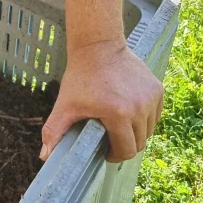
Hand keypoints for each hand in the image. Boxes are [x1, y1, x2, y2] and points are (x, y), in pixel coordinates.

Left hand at [40, 41, 163, 163]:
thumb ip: (54, 131)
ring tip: (118, 123)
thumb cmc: (81, 76)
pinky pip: (155, 115)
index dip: (115, 155)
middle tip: (110, 137)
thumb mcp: (65, 105)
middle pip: (139, 142)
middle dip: (125, 145)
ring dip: (135, 131)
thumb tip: (45, 157)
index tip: (105, 151)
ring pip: (148, 129)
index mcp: (119, 114)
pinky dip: (144, 118)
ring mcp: (150, 97)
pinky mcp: (157, 89)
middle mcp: (140, 107)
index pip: (126, 150)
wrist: (98, 46)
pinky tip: (129, 112)